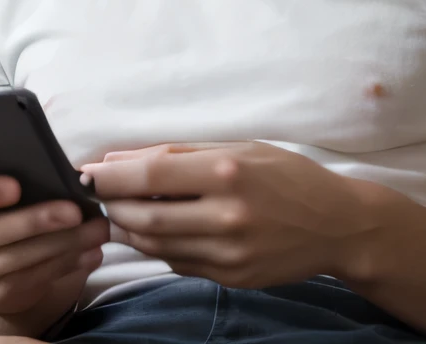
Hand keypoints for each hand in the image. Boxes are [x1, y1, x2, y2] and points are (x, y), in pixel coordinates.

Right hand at [0, 176, 109, 321]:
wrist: (5, 265)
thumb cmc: (13, 215)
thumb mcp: (13, 197)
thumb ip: (27, 184)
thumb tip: (70, 177)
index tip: (16, 187)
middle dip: (33, 221)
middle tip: (74, 212)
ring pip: (12, 261)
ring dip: (60, 245)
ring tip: (95, 232)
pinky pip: (28, 282)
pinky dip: (63, 266)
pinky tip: (89, 254)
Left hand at [82, 142, 387, 288]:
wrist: (338, 225)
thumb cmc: (287, 176)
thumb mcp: (239, 148)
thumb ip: (178, 154)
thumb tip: (118, 158)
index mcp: (228, 172)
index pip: (149, 175)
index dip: (110, 174)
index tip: (87, 171)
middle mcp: (227, 215)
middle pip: (144, 216)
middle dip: (112, 204)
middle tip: (98, 194)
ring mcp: (229, 253)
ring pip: (155, 245)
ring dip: (128, 228)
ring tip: (121, 211)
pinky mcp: (231, 278)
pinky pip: (178, 263)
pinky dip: (157, 247)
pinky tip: (158, 230)